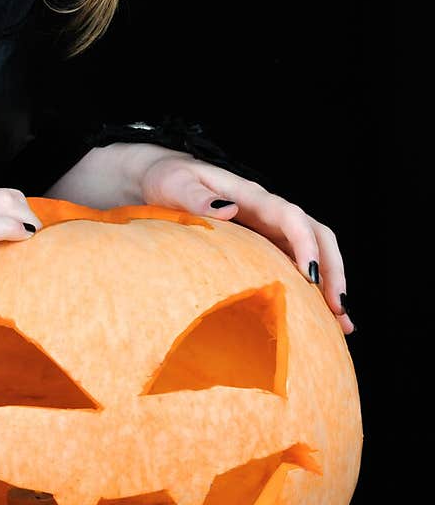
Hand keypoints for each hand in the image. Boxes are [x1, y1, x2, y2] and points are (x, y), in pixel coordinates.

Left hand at [135, 151, 354, 336]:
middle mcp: (268, 211)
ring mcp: (269, 229)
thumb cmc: (168, 181)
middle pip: (316, 234)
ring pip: (315, 252)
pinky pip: (297, 265)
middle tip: (337, 308)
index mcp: (249, 196)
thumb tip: (227, 210)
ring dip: (330, 284)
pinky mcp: (265, 244)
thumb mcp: (174, 184)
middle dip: (332, 269)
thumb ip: (195, 197)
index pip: (290, 215)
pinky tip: (325, 320)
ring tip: (342, 323)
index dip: (305, 243)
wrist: (162, 181)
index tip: (310, 274)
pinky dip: (314, 291)